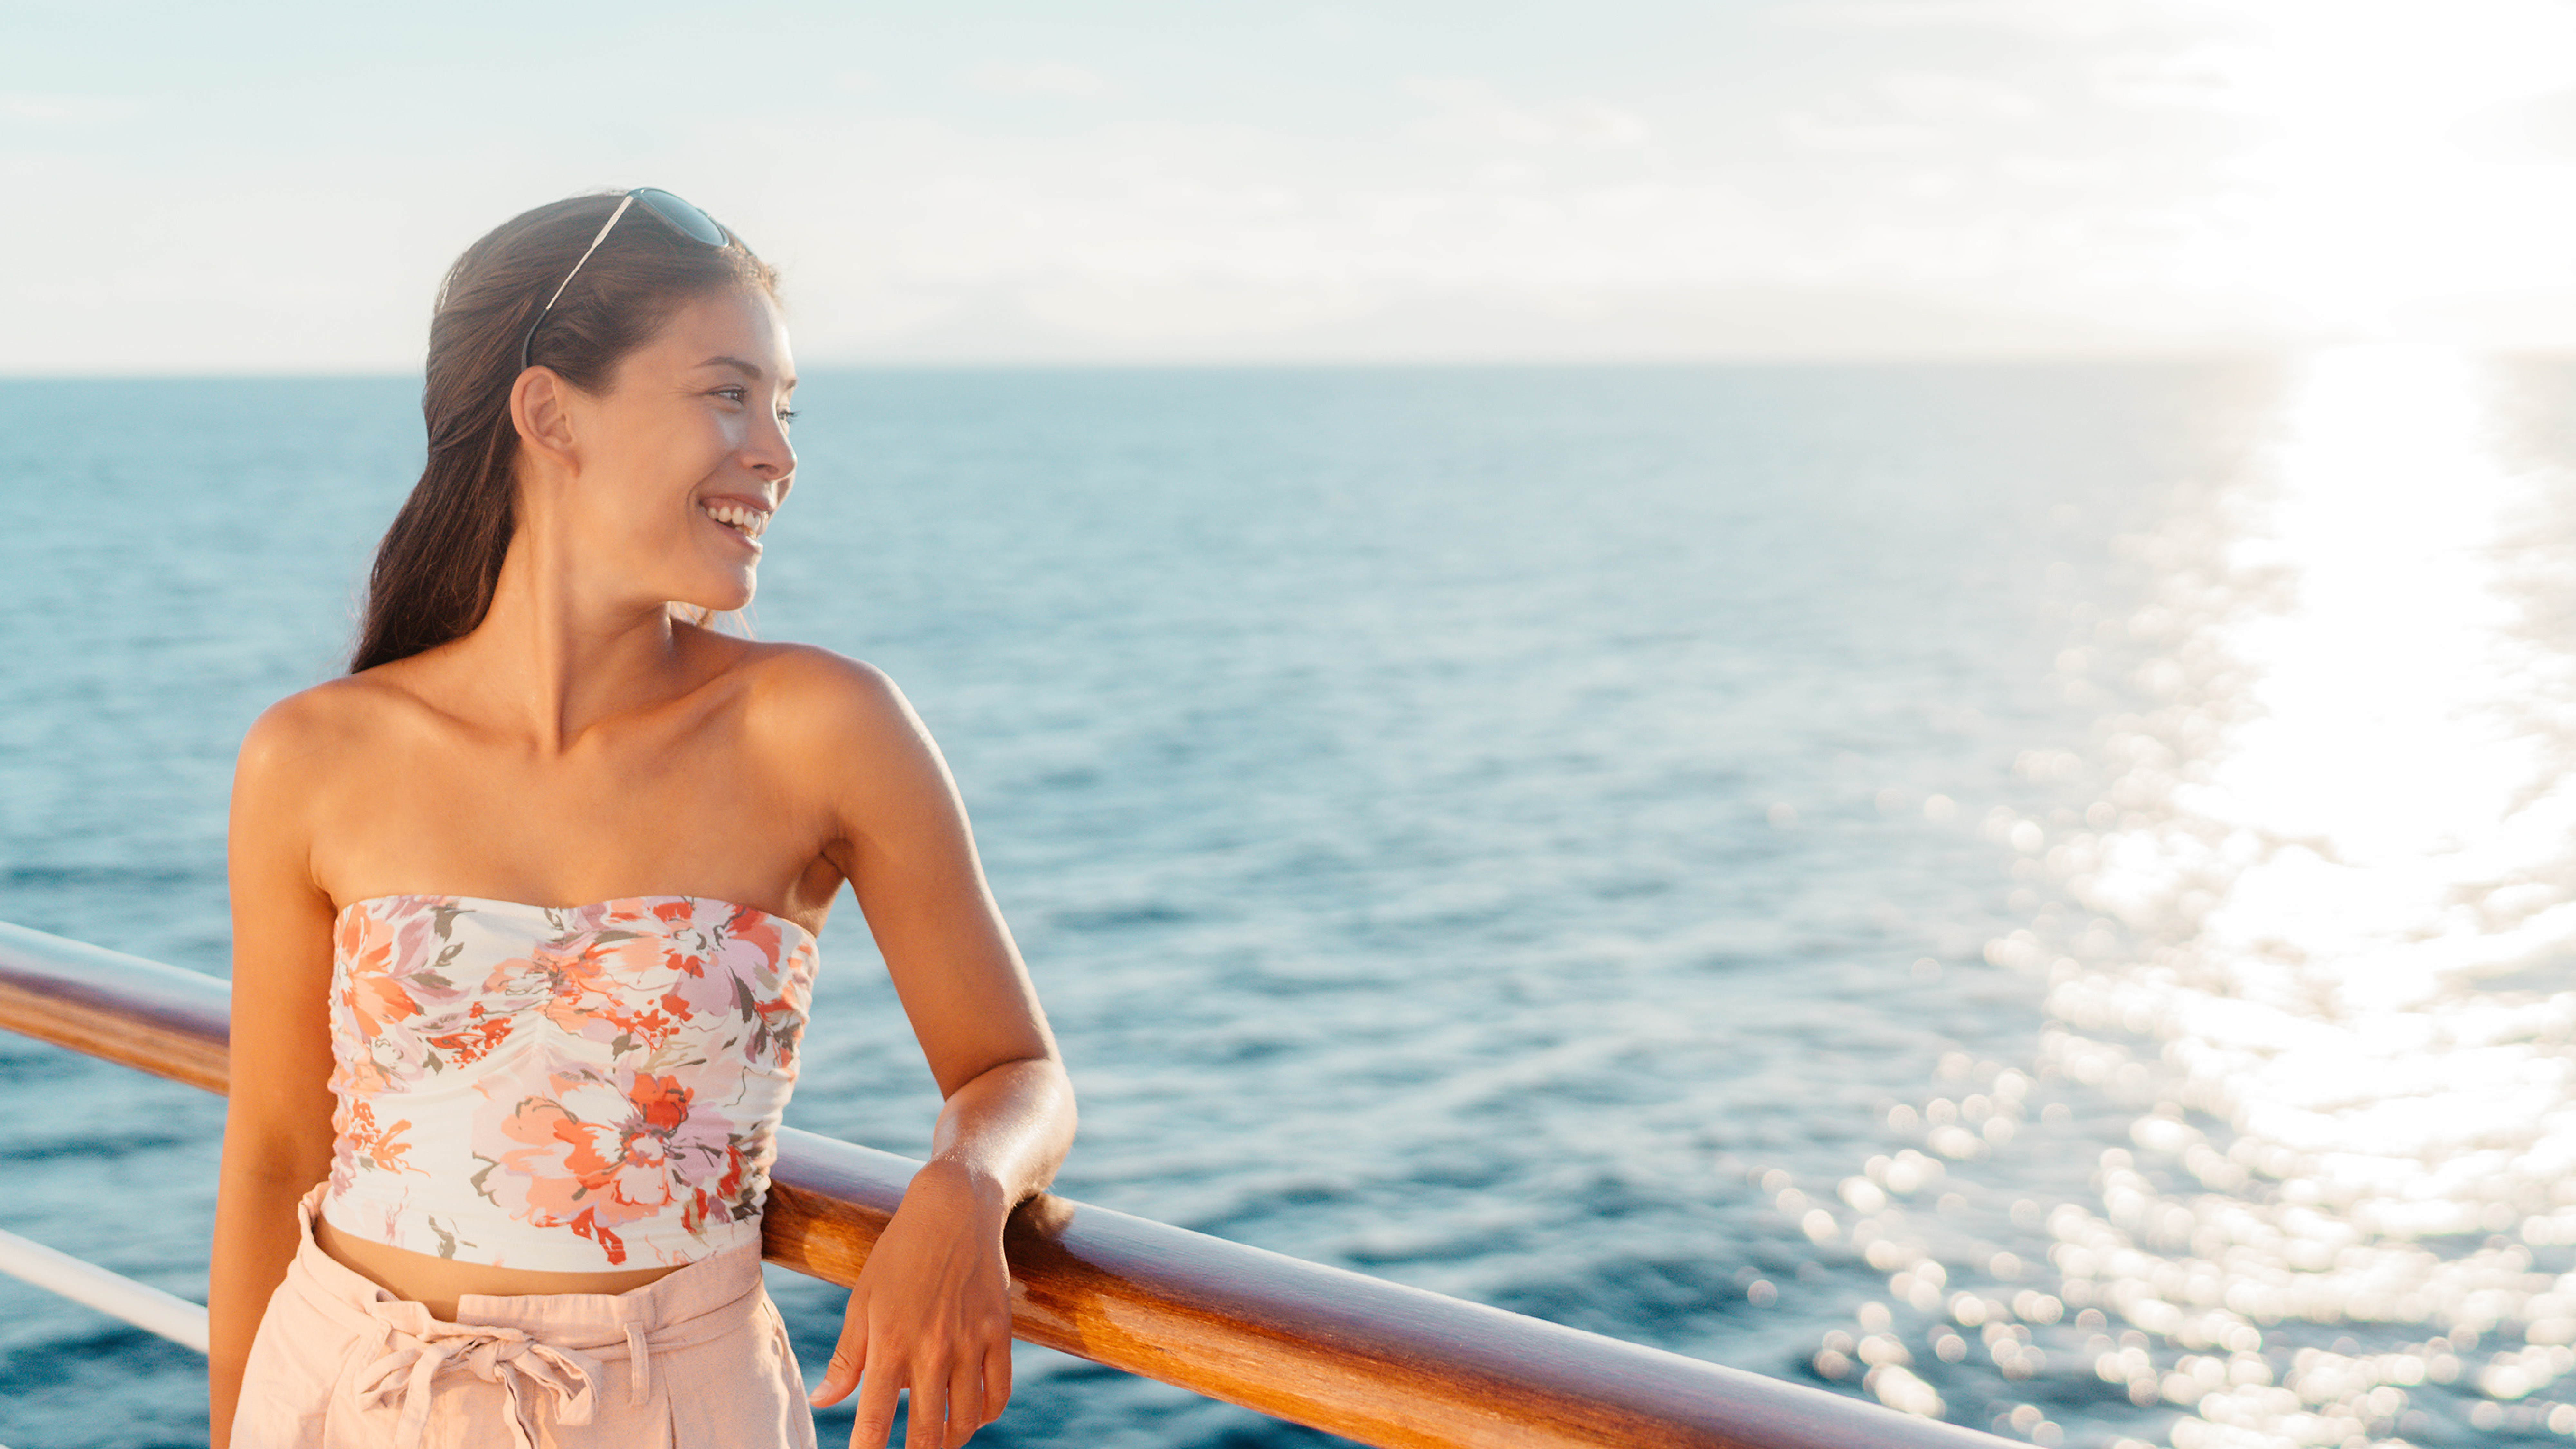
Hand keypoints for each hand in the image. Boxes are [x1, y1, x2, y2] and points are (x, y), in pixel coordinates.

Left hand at [809, 1161, 1016, 1448]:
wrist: (955, 1210)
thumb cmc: (899, 1255)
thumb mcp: (862, 1301)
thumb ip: (846, 1357)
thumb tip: (822, 1401)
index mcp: (890, 1342)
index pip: (874, 1420)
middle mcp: (932, 1348)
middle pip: (926, 1432)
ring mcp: (972, 1342)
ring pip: (968, 1420)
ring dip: (951, 1440)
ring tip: (938, 1440)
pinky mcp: (1000, 1332)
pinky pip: (999, 1392)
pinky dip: (987, 1414)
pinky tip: (973, 1415)